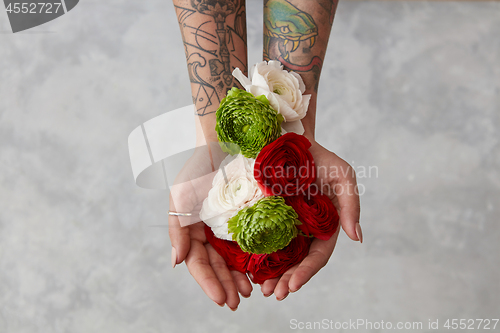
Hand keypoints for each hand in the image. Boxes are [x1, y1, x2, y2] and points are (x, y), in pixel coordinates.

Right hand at [168, 144, 252, 310]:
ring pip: (235, 258)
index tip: (221, 300)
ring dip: (241, 277)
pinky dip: (257, 257)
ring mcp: (231, 225)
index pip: (199, 263)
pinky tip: (265, 269)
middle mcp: (212, 232)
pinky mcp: (251, 216)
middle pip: (218, 266)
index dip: (209, 283)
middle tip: (239, 301)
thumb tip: (176, 263)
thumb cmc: (198, 168)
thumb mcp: (181, 198)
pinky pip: (254, 241)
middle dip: (226, 285)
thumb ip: (177, 230)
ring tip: (252, 291)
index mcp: (194, 231)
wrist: (224, 140)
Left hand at [259, 138, 361, 299]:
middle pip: (296, 262)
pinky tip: (247, 269)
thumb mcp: (342, 176)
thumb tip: (357, 238)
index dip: (306, 272)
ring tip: (261, 290)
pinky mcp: (265, 217)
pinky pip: (260, 240)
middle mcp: (304, 229)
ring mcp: (284, 224)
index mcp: (325, 226)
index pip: (318, 255)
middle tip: (273, 294)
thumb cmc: (320, 158)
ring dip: (271, 276)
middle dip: (287, 281)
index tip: (292, 285)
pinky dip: (256, 257)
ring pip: (279, 257)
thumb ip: (351, 205)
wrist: (289, 140)